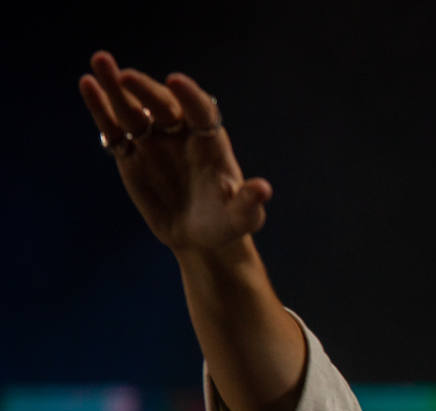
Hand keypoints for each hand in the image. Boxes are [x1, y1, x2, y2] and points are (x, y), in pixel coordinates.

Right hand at [78, 50, 271, 254]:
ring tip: (99, 62)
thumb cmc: (228, 223)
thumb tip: (263, 189)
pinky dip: (101, 109)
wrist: (201, 238)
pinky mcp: (131, 154)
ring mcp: (155, 142)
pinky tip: (87, 85)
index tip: (176, 81)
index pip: (202, 112)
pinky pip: (115, 129)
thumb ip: (250, 202)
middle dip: (147, 90)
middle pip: (164, 105)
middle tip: (126, 76)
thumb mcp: (243, 217)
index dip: (190, 97)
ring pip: (134, 110)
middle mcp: (181, 135)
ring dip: (116, 87)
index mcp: (211, 143)